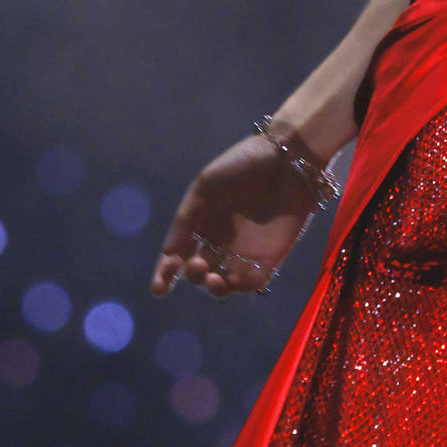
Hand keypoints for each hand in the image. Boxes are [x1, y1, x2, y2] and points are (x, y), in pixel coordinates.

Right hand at [150, 132, 320, 299]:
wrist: (287, 159)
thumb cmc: (242, 165)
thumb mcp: (205, 185)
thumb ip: (186, 219)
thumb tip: (169, 254)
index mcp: (202, 223)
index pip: (178, 256)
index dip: (165, 273)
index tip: (160, 288)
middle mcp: (221, 241)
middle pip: (200, 272)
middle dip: (193, 275)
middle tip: (197, 265)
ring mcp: (245, 251)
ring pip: (224, 283)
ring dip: (214, 288)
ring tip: (213, 279)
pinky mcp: (270, 257)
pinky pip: (252, 282)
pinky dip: (241, 287)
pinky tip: (234, 279)